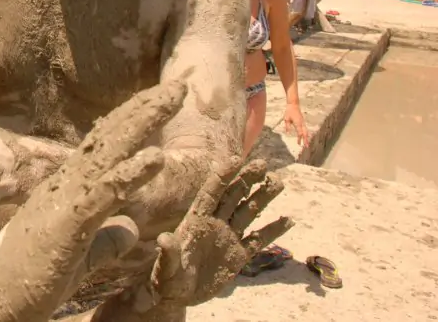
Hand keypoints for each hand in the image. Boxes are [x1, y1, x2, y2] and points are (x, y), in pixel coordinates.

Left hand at [131, 157, 293, 312]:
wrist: (178, 295)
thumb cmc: (167, 278)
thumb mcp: (167, 267)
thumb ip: (169, 253)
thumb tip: (164, 239)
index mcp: (196, 220)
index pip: (211, 192)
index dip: (222, 175)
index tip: (235, 158)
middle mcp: (214, 224)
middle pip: (233, 196)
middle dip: (246, 178)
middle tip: (262, 163)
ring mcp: (228, 238)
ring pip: (249, 212)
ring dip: (263, 197)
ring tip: (277, 181)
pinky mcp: (238, 255)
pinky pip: (258, 240)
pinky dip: (273, 230)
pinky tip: (288, 220)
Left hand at [283, 102, 309, 147]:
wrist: (294, 105)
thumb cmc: (289, 112)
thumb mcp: (286, 119)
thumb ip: (287, 126)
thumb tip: (288, 133)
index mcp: (298, 123)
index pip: (299, 132)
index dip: (299, 139)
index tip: (299, 144)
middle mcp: (302, 123)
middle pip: (305, 133)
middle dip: (306, 140)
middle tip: (306, 146)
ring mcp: (303, 122)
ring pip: (306, 131)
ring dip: (306, 138)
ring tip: (307, 144)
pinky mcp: (303, 122)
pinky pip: (305, 129)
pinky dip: (306, 134)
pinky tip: (305, 138)